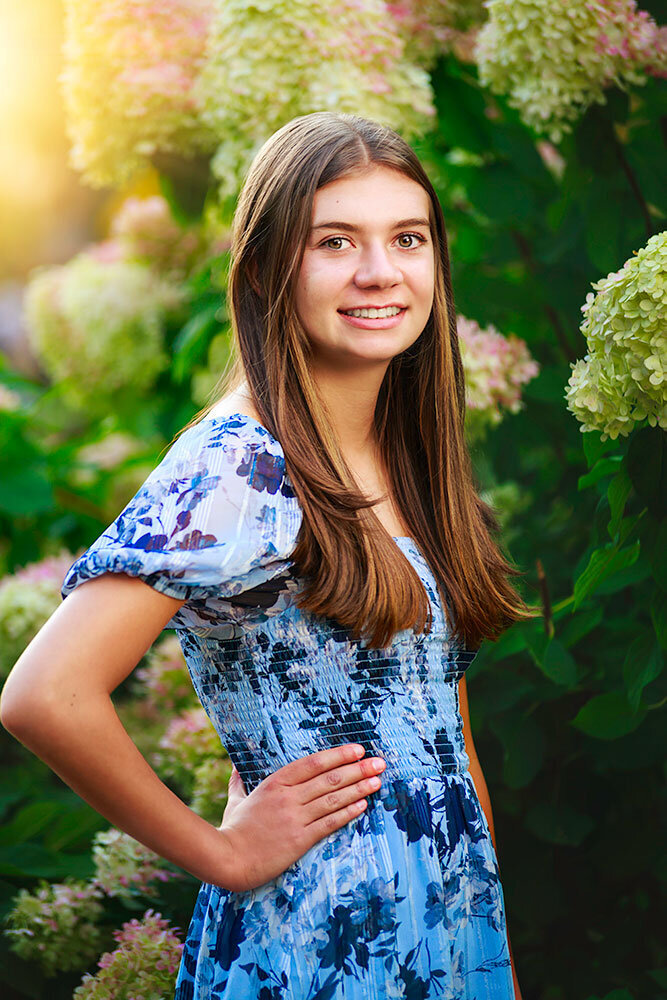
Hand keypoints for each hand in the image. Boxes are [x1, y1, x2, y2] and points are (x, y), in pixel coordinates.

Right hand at [216, 744, 385, 891]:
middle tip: (378, 762)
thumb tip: (237, 764)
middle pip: (330, 779)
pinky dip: (348, 813)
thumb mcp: (236, 798)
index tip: (358, 749)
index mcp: (275, 782)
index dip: (338, 755)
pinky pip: (329, 823)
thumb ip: (239, 779)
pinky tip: (363, 806)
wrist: (228, 859)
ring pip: (334, 799)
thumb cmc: (233, 828)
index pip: (313, 763)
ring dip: (359, 789)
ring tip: (377, 781)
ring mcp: (295, 818)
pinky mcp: (300, 840)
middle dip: (358, 769)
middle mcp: (288, 797)